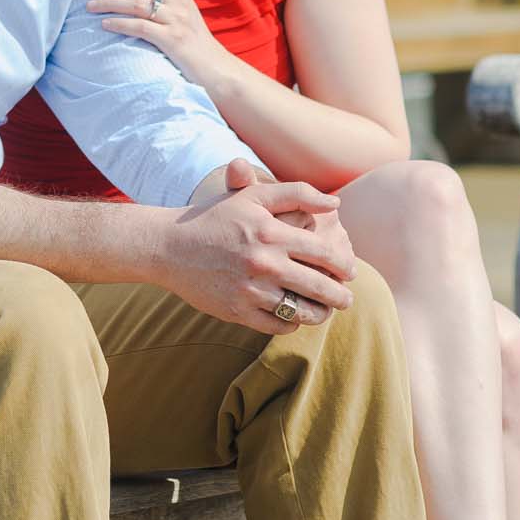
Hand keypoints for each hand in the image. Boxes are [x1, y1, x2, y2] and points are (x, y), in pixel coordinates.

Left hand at [87, 0, 235, 89]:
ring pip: (136, 3)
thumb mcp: (182, 3)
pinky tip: (105, 24)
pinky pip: (140, 27)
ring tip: (90, 5)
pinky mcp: (172, 40)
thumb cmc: (191, 34)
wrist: (214, 66)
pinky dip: (120, 24)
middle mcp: (178, 0)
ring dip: (109, 2)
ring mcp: (176, 19)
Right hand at [161, 164, 353, 335]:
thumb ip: (296, 194)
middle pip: (320, 287)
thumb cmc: (216, 217)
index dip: (344, 265)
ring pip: (302, 312)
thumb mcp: (253, 197)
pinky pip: (278, 326)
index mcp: (271, 233)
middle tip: (346, 298)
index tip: (350, 271)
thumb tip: (335, 202)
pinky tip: (293, 316)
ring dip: (320, 314)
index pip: (326, 254)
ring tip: (324, 311)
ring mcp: (251, 290)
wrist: (169, 247)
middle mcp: (264, 263)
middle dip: (340, 296)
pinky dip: (291, 324)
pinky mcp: (238, 312)